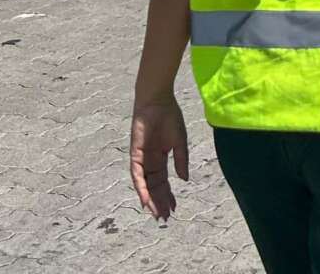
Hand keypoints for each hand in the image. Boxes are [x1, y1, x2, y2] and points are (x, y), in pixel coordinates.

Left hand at [130, 94, 189, 220]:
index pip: (164, 181)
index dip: (168, 195)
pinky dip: (140, 188)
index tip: (173, 208)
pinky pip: (136, 175)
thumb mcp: (179, 141)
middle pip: (154, 187)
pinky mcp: (135, 154)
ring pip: (145, 185)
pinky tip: (145, 200)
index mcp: (161, 158)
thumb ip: (181, 160)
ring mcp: (141, 159)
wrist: (158, 101)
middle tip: (164, 218)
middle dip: (159, 202)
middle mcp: (150, 161)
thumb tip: (184, 180)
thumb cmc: (170, 116)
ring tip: (156, 214)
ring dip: (150, 199)